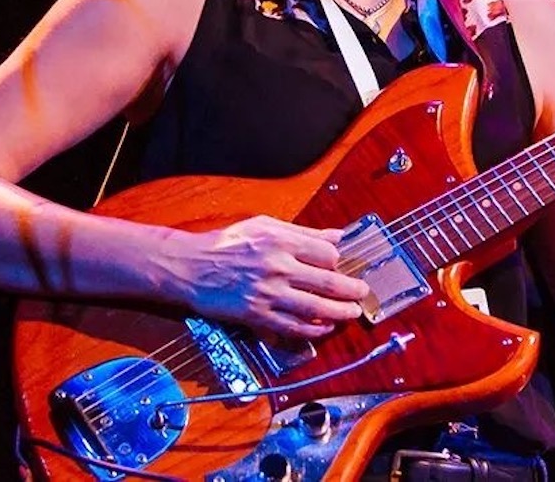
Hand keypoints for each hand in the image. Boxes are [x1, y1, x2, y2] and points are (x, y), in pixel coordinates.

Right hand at [173, 215, 371, 337]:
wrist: (192, 267)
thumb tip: (336, 236)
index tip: (339, 266)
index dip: (338, 261)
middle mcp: (278, 268)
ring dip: (339, 313)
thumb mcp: (265, 225)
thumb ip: (302, 232)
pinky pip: (292, 327)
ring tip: (352, 313)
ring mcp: (268, 294)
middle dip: (351, 290)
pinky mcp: (257, 315)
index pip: (326, 254)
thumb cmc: (227, 243)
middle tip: (362, 293)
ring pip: (314, 308)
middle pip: (327, 283)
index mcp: (282, 242)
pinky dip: (312, 330)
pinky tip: (324, 328)